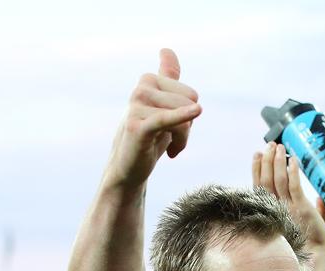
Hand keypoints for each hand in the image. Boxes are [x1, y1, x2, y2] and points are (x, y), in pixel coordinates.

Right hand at [105, 48, 201, 187]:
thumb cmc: (149, 137)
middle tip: (172, 143)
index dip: (189, 115)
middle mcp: (141, 88)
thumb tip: (166, 49)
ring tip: (170, 150)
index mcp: (149, 80)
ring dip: (182, 141)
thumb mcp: (161, 106)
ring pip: (183, 119)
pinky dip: (183, 117)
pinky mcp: (138, 126)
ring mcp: (137, 106)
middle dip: (186, 129)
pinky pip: (167, 119)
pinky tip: (196, 112)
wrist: (128, 167)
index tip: (175, 128)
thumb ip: (167, 78)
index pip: (190, 95)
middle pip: (189, 104)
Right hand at [252, 143, 324, 250]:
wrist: (312, 255)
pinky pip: (294, 186)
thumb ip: (291, 209)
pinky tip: (292, 159)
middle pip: (266, 180)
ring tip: (279, 147)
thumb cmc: (303, 241)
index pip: (259, 187)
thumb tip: (303, 195)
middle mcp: (275, 208)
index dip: (257, 169)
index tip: (257, 154)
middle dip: (267, 160)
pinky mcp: (301, 208)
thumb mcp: (291, 222)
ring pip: (278, 180)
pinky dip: (292, 171)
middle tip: (270, 145)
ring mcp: (287, 208)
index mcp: (269, 211)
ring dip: (278, 161)